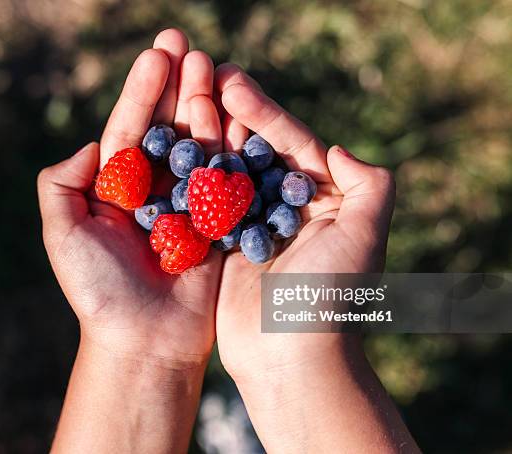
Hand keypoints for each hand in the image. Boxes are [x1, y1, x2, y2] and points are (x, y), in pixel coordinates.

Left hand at [38, 29, 224, 452]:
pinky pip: (227, 180)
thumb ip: (62, 184)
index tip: (159, 55)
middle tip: (189, 45)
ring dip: (207, 108)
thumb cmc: (99, 291)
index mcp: (116, 191)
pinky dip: (234, 148)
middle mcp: (152, 193)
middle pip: (168, 131)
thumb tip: (94, 144)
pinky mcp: (217, 226)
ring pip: (199, 148)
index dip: (143, 92)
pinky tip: (241, 115)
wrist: (144, 340)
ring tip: (214, 68)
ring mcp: (187, 208)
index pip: (130, 130)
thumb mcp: (63, 234)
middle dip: (178, 88)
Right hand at [206, 64, 416, 451]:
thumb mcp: (365, 235)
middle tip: (204, 77)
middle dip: (232, 114)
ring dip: (209, 137)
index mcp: (323, 199)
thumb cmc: (330, 296)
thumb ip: (370, 185)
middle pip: (257, 150)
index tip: (232, 83)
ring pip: (229, 171)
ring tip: (184, 101)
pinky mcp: (226, 247)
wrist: (292, 358)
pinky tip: (172, 150)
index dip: (264, 111)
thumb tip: (338, 149)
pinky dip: (192, 178)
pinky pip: (208, 204)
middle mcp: (289, 208)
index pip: (292, 142)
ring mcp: (255, 227)